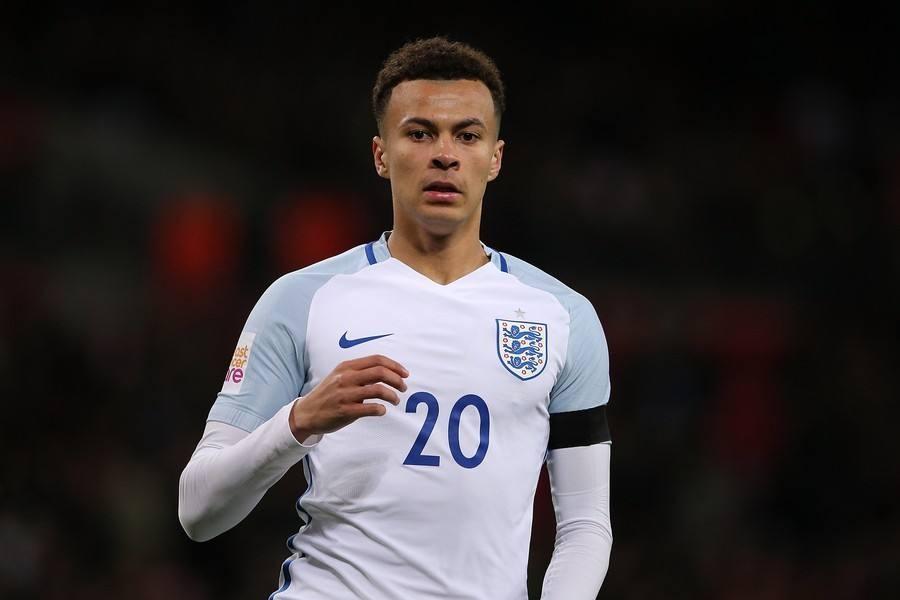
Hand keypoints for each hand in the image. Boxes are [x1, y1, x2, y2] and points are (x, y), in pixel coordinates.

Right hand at [289, 354, 408, 441]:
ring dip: (392, 395)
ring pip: (378, 389)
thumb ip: (360, 372)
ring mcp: (345, 394)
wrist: (307, 413)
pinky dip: (381, 409)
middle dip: (397, 380)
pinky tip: (382, 410)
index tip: (405, 374)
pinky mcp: (345, 410)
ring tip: (396, 400)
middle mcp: (346, 377)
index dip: (394, 366)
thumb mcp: (340, 376)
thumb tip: (388, 372)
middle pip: (380, 372)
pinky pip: (370, 408)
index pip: (377, 360)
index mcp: (347, 367)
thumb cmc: (329, 394)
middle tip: (404, 388)